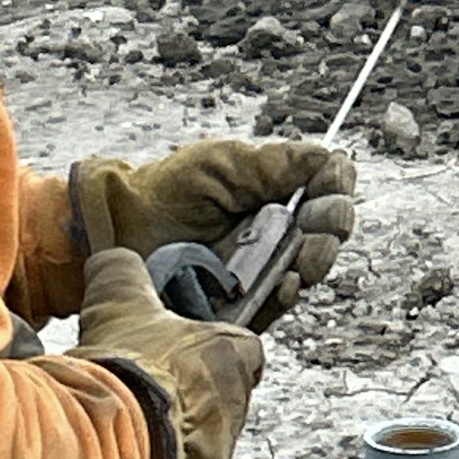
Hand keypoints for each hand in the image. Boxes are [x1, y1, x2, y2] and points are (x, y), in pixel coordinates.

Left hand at [70, 140, 356, 330]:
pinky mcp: (248, 301)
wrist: (122, 232)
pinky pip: (281, 302)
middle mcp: (275, 229)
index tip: (330, 184)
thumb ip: (276, 164)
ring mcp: (263, 266)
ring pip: (312, 266)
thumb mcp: (223, 164)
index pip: (325, 188)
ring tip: (306, 259)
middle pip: (328, 229)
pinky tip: (288, 283)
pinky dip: (289, 292)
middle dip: (332, 227)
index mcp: (274, 190)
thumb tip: (330, 157)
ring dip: (317, 260)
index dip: (337, 187)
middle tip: (319, 225)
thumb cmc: (166, 191)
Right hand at [73, 249, 264, 458]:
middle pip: (223, 394)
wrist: (122, 437)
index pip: (244, 348)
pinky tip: (136, 453)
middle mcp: (238, 399)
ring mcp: (225, 445)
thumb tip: (115, 260)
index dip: (214, 350)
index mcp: (232, 351)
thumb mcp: (117, 302)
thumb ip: (120, 273)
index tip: (182, 355)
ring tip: (138, 423)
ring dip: (179, 429)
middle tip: (150, 390)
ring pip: (208, 434)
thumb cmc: (128, 368)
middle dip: (192, 394)